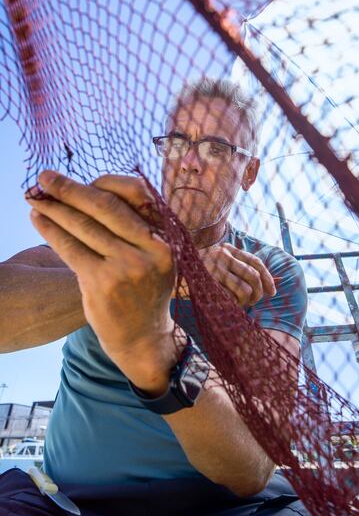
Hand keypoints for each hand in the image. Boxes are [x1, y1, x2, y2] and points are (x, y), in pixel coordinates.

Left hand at [25, 171, 178, 385]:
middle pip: (104, 206)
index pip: (136, 194)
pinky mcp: (102, 283)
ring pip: (83, 225)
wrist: (144, 338)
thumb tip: (93, 191)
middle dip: (70, 189)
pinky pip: (71, 248)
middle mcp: (150, 249)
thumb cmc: (145, 291)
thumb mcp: (157, 257)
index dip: (104, 182)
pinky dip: (51, 231)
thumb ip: (137, 227)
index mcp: (166, 237)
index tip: (82, 180)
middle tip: (45, 177)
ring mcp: (126, 267)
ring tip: (35, 197)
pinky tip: (39, 220)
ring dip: (54, 207)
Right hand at [178, 242, 276, 306]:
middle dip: (258, 293)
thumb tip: (268, 285)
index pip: (256, 262)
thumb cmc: (200, 271)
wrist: (172, 270)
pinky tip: (228, 304)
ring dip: (246, 301)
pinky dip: (234, 304)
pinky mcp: (207, 282)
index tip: (272, 292)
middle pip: (253, 277)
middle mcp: (223, 256)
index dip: (267, 278)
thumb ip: (238, 269)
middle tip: (254, 301)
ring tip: (241, 304)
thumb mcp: (219, 263)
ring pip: (244, 289)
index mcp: (228, 249)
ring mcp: (214, 268)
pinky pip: (230, 297)